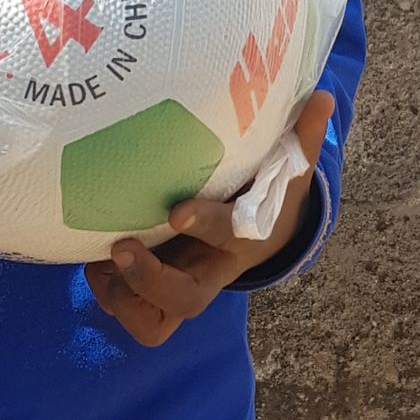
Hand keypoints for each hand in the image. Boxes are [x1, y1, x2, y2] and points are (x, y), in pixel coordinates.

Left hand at [85, 91, 334, 347]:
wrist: (264, 236)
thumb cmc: (269, 195)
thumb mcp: (289, 168)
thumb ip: (301, 138)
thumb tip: (322, 98)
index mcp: (244, 238)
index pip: (228, 235)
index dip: (205, 225)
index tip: (179, 210)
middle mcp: (212, 270)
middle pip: (187, 300)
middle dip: (150, 280)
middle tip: (121, 245)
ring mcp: (183, 286)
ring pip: (154, 321)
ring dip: (122, 294)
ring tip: (100, 258)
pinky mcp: (159, 294)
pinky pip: (135, 316)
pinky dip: (112, 294)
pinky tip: (97, 260)